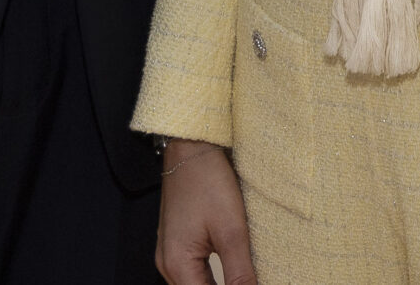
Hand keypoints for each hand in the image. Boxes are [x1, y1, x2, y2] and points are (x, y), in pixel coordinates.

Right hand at [156, 139, 254, 284]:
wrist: (192, 148)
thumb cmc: (207, 180)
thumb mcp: (231, 230)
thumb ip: (240, 274)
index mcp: (177, 265)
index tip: (250, 284)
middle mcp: (168, 264)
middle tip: (251, 279)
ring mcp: (171, 254)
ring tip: (243, 277)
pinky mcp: (179, 244)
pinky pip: (195, 272)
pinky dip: (214, 278)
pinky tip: (233, 274)